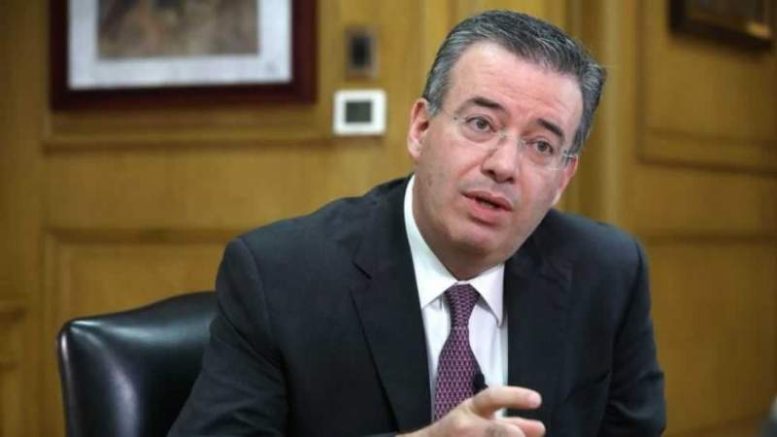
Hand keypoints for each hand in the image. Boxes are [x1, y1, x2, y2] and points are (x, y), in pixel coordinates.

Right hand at [401, 386, 544, 436]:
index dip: (515, 396)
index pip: (492, 397)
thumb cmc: (460, 430)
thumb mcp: (482, 418)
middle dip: (506, 432)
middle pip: (492, 430)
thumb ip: (512, 423)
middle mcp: (466, 425)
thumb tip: (540, 429)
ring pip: (490, 436)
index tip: (537, 400)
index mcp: (472, 409)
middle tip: (526, 434)